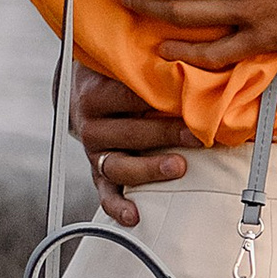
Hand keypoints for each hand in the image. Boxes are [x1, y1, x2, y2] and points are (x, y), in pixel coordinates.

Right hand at [71, 67, 187, 227]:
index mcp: (94, 93)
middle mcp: (90, 124)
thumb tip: (193, 62)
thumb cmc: (114, 76)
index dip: (159, 97)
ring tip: (178, 167)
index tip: (189, 99)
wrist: (79, 91)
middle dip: (165, 134)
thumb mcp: (123, 63)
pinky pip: (106, 193)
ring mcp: (93, 152)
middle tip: (197, 135)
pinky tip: (134, 216)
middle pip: (129, 132)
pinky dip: (118, 206)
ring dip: (149, 168)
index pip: (128, 95)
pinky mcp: (97, 173)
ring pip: (118, 165)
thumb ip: (147, 63)